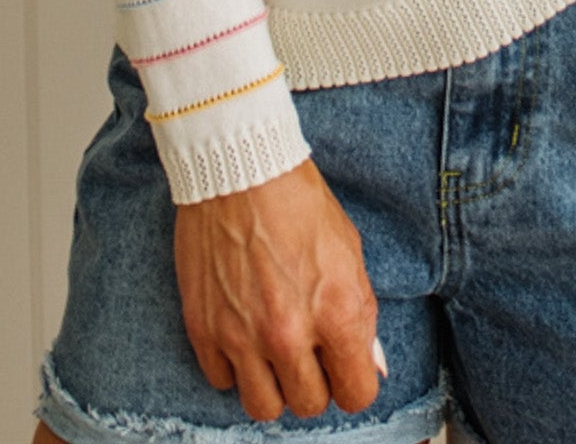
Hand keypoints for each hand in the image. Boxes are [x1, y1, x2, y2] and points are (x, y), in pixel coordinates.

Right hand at [174, 158, 385, 421]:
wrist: (241, 169)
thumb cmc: (300, 203)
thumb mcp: (350, 251)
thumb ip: (362, 313)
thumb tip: (371, 365)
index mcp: (336, 312)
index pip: (356, 393)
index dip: (354, 383)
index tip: (344, 368)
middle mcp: (289, 333)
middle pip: (309, 404)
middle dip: (314, 382)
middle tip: (309, 353)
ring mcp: (242, 335)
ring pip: (263, 407)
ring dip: (273, 385)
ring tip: (275, 353)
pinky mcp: (204, 328)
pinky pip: (222, 381)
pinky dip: (233, 367)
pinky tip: (243, 334)